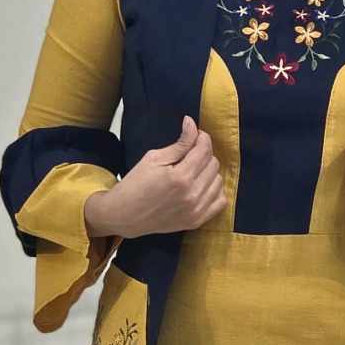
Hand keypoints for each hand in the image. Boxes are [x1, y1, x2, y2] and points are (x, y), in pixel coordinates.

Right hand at [86, 115, 226, 237]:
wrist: (124, 216)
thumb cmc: (135, 185)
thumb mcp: (154, 158)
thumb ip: (179, 143)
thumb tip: (192, 123)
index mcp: (180, 176)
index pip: (204, 149)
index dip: (202, 138)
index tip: (196, 136)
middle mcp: (192, 194)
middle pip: (213, 164)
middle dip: (204, 154)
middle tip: (190, 154)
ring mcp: (196, 210)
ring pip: (219, 181)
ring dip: (209, 172)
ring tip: (194, 172)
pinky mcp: (196, 221)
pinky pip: (221, 202)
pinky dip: (214, 191)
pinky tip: (202, 187)